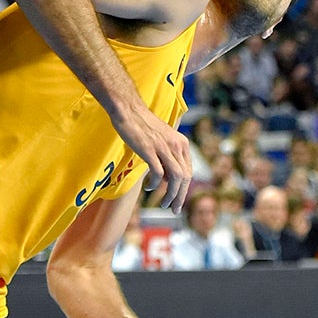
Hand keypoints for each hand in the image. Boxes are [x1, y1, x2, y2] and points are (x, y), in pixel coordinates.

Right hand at [111, 98, 191, 213]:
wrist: (128, 109)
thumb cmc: (142, 125)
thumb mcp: (162, 140)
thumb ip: (167, 158)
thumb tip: (168, 180)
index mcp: (181, 143)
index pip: (189, 172)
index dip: (185, 190)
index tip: (178, 201)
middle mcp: (176, 145)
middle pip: (184, 178)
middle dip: (180, 196)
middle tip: (173, 209)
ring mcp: (163, 147)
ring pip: (175, 178)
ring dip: (171, 194)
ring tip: (163, 204)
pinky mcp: (150, 149)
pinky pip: (158, 173)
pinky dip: (155, 184)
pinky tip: (149, 188)